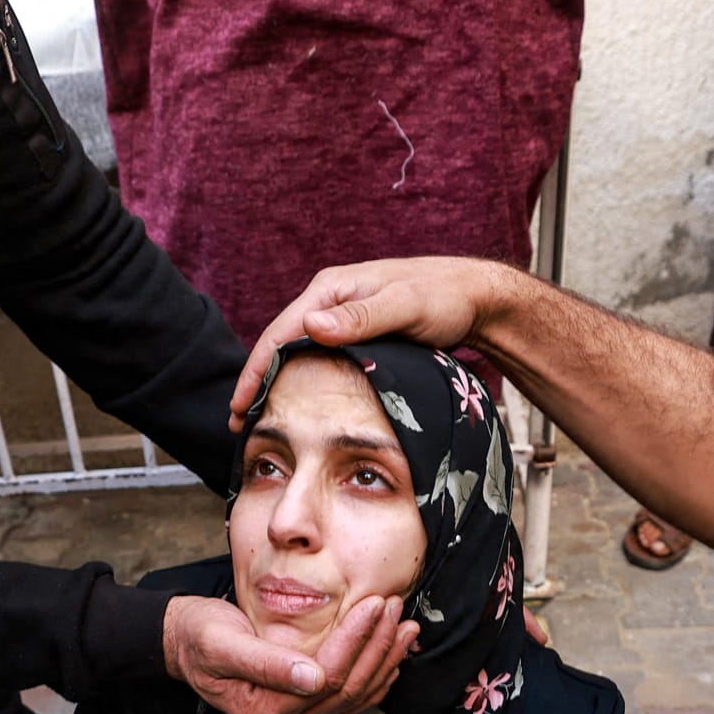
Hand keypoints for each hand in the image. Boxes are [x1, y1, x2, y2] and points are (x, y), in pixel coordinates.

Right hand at [164, 594, 418, 713]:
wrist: (184, 641)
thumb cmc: (199, 636)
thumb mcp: (224, 644)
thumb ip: (266, 663)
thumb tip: (313, 678)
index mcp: (265, 711)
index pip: (327, 677)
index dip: (354, 640)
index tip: (373, 603)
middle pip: (347, 689)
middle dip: (376, 647)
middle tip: (395, 608)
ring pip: (354, 695)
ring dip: (383, 661)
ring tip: (405, 627)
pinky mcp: (303, 702)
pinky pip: (347, 696)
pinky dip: (375, 674)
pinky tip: (392, 653)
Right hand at [229, 257, 518, 429]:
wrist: (475, 297)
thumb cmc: (443, 297)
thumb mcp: (404, 306)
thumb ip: (361, 318)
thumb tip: (311, 327)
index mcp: (331, 290)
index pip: (280, 332)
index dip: (256, 370)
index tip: (241, 405)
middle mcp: (330, 302)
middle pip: (281, 345)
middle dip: (257, 382)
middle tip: (238, 424)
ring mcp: (342, 319)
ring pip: (297, 356)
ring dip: (275, 386)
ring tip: (257, 420)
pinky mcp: (356, 336)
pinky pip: (318, 362)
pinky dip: (301, 384)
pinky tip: (296, 407)